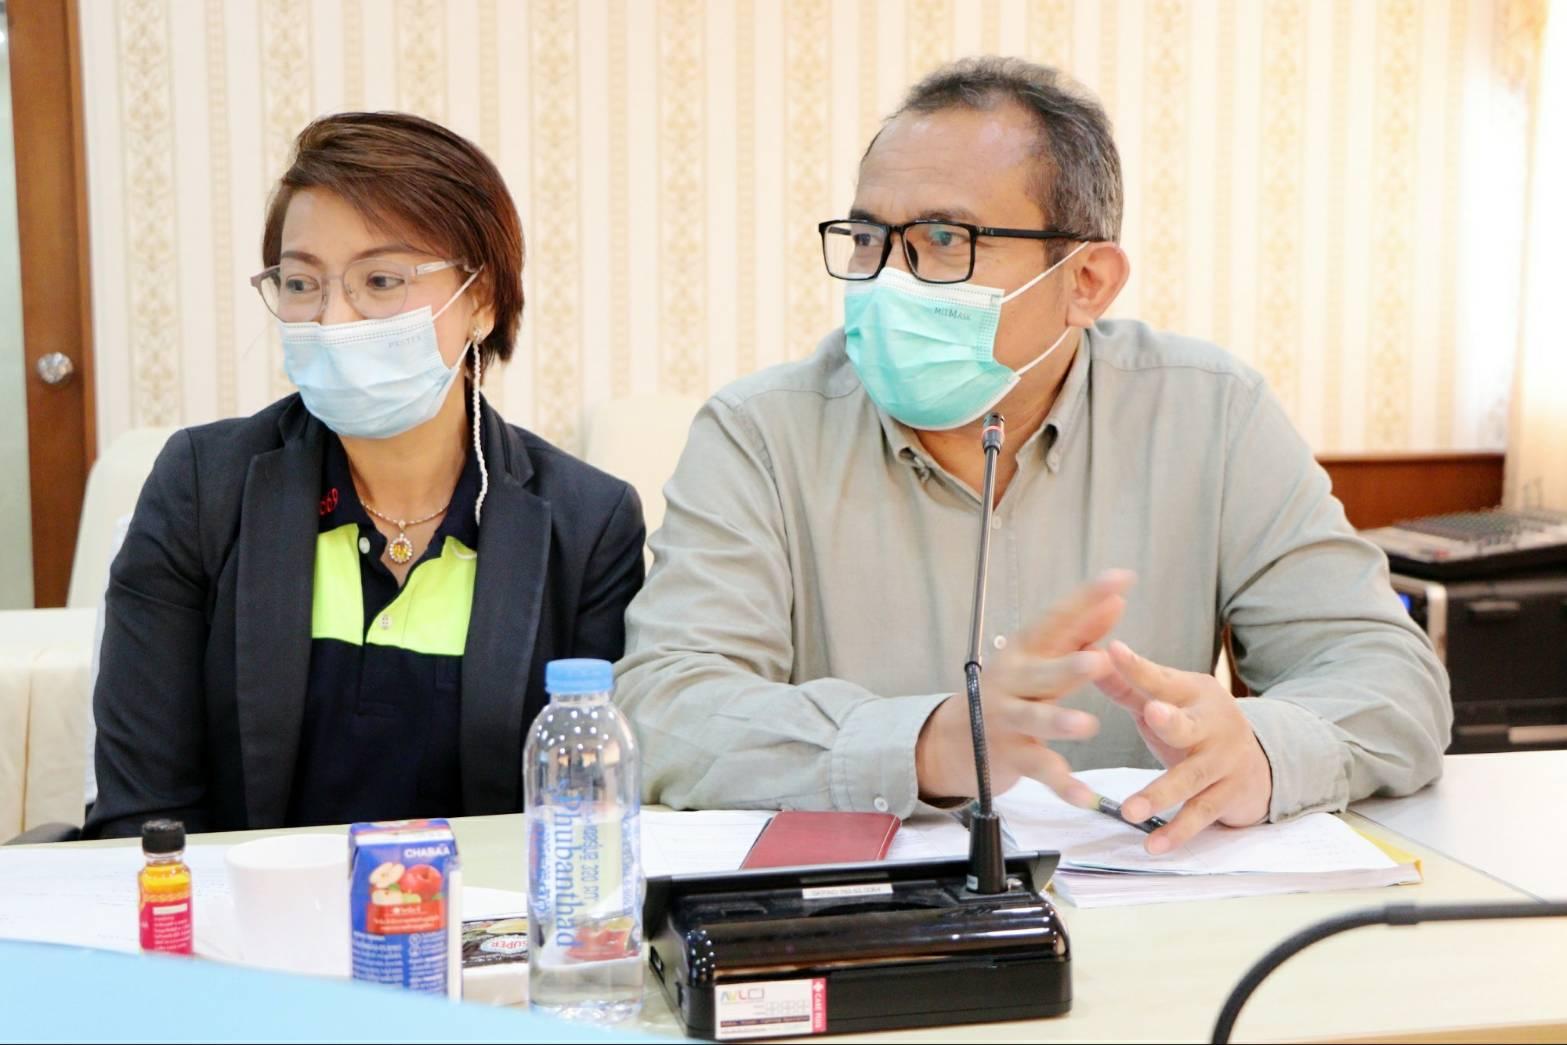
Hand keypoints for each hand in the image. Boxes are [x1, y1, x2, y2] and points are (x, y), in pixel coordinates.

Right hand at [915, 571, 1134, 806]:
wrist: (955, 740)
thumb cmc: (1012, 692)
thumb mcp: (1041, 658)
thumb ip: (1080, 632)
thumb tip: (1116, 600)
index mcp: (1026, 651)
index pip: (1056, 619)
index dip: (1086, 599)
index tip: (1121, 579)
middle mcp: (1012, 680)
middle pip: (1041, 673)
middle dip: (1068, 667)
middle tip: (1100, 660)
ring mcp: (1006, 719)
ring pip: (1034, 720)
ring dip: (1059, 721)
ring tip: (1087, 725)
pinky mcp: (1009, 755)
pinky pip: (1038, 770)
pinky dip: (1062, 785)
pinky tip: (1086, 798)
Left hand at [1097, 641, 1272, 853]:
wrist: (1258, 762)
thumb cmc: (1195, 725)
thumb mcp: (1166, 701)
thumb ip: (1127, 685)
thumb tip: (1087, 655)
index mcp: (1193, 694)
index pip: (1160, 680)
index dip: (1137, 667)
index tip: (1113, 651)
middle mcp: (1212, 725)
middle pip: (1188, 724)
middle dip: (1170, 720)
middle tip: (1151, 714)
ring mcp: (1222, 763)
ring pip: (1190, 778)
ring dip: (1159, 794)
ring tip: (1130, 811)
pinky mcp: (1227, 796)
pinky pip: (1200, 815)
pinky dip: (1177, 832)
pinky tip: (1153, 846)